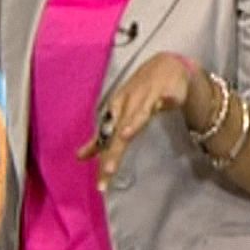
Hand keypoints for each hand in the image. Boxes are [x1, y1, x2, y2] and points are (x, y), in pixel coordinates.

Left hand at [76, 52, 207, 183]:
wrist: (165, 65)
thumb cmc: (140, 93)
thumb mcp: (118, 114)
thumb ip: (102, 138)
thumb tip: (80, 158)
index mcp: (116, 112)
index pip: (107, 140)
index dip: (103, 161)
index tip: (101, 185)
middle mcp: (129, 105)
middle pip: (120, 131)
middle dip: (115, 151)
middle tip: (108, 171)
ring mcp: (148, 96)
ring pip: (140, 112)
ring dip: (134, 121)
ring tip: (126, 135)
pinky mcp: (169, 90)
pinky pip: (168, 95)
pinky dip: (167, 99)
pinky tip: (167, 103)